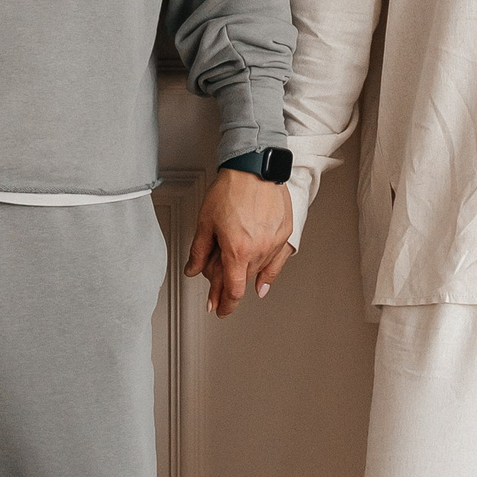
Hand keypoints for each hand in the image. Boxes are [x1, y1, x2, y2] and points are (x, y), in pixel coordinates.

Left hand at [184, 170, 294, 317]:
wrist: (255, 167)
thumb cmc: (232, 188)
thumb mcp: (206, 221)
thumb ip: (200, 251)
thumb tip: (192, 269)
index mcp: (237, 250)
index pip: (233, 290)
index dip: (224, 304)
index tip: (218, 309)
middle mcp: (259, 250)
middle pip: (244, 282)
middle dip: (229, 291)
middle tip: (217, 297)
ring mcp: (274, 243)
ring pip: (259, 272)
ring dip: (246, 279)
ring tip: (234, 279)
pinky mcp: (284, 234)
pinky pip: (278, 262)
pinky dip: (270, 275)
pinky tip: (263, 284)